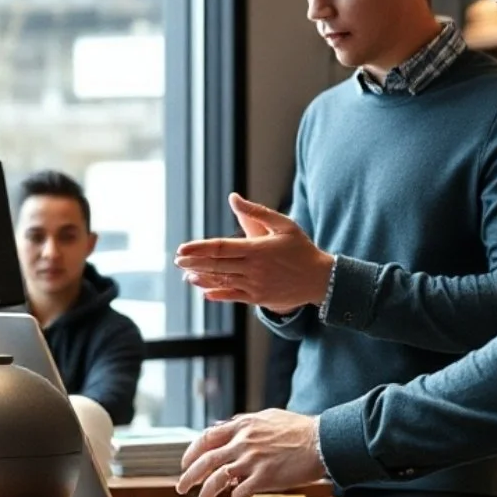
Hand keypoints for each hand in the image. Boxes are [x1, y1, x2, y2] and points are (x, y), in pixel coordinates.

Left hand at [174, 193, 334, 312]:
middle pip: (217, 265)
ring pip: (222, 281)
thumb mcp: (283, 225)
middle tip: (177, 260)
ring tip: (186, 274)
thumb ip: (257, 212)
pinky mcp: (259, 298)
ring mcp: (256, 286)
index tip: (181, 249)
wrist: (320, 279)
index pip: (221, 248)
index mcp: (258, 249)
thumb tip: (233, 197)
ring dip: (202, 278)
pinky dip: (218, 295)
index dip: (198, 249)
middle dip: (194, 263)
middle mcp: (254, 269)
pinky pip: (233, 297)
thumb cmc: (301, 248)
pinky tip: (205, 292)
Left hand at [175, 410, 325, 496]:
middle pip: (206, 460)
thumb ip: (246, 423)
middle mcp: (243, 441)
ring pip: (217, 480)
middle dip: (189, 477)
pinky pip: (239, 495)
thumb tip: (228, 426)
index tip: (186, 463)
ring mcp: (252, 459)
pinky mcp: (263, 476)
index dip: (192, 452)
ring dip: (205, 495)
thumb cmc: (300, 429)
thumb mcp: (268, 417)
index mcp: (243, 425)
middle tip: (181, 488)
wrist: (321, 440)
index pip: (207, 437)